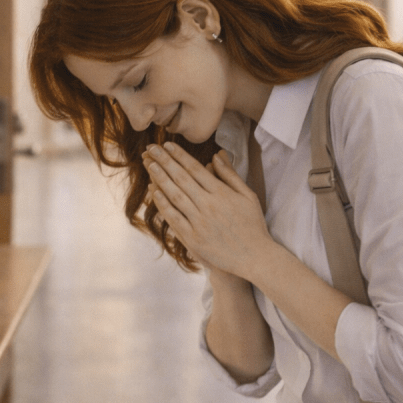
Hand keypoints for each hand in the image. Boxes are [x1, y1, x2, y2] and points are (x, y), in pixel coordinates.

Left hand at [143, 143, 272, 279]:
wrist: (254, 257)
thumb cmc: (252, 225)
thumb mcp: (247, 196)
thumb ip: (230, 175)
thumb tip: (217, 156)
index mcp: (222, 193)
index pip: (196, 169)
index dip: (179, 156)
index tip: (167, 145)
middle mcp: (209, 205)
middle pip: (181, 178)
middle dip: (164, 161)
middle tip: (151, 148)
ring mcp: (199, 222)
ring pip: (175, 196)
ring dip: (160, 179)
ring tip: (149, 164)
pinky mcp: (193, 239)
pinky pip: (174, 218)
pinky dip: (163, 205)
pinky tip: (154, 193)